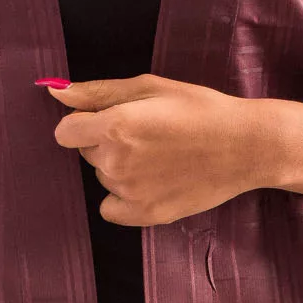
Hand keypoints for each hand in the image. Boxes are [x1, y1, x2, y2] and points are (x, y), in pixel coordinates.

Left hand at [43, 75, 281, 224]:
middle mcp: (116, 162)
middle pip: (87, 153)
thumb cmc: (200, 109)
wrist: (244, 146)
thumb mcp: (150, 87)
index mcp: (115, 126)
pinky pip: (110, 209)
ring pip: (103, 178)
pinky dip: (123, 198)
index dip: (83, 124)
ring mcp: (129, 192)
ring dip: (119, 168)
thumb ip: (98, 92)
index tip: (108, 121)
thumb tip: (57, 93)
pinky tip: (149, 183)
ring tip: (159, 157)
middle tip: (148, 135)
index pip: (65, 133)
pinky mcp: (145, 215)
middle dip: (106, 142)